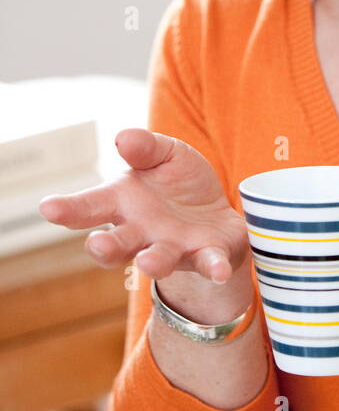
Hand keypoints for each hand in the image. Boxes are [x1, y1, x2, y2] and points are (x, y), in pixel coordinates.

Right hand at [38, 128, 249, 290]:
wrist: (215, 216)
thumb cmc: (178, 183)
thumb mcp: (166, 154)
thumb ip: (146, 147)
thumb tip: (123, 138)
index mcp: (123, 202)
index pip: (90, 206)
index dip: (68, 208)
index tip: (48, 208)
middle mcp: (142, 232)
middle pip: (117, 244)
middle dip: (105, 247)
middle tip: (97, 244)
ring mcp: (173, 248)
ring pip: (157, 258)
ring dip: (153, 262)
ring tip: (147, 262)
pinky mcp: (206, 255)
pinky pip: (209, 263)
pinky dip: (214, 267)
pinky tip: (219, 272)